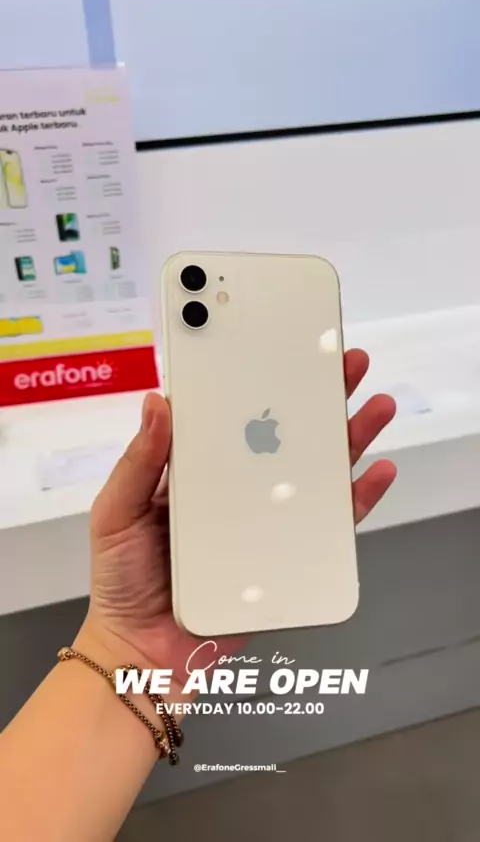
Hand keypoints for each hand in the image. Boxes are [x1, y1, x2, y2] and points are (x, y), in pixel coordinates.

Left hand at [81, 349, 395, 682]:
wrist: (145, 651)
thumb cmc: (122, 578)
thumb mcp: (116, 512)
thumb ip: (139, 462)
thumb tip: (159, 401)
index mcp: (199, 470)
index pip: (235, 416)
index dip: (261, 382)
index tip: (285, 350)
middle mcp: (238, 488)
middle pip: (285, 435)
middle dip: (318, 398)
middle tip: (346, 364)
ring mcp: (266, 520)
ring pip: (315, 471)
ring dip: (348, 438)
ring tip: (373, 407)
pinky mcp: (287, 555)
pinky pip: (328, 524)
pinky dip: (355, 498)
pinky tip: (376, 472)